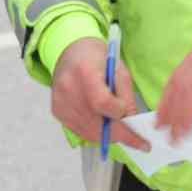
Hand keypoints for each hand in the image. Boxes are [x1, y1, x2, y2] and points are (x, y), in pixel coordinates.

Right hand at [50, 37, 149, 151]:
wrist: (72, 52)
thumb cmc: (97, 59)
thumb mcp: (120, 71)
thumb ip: (127, 98)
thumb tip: (132, 125)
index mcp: (85, 70)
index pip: (102, 103)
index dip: (119, 115)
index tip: (133, 122)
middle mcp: (68, 87)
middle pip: (96, 123)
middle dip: (119, 133)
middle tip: (135, 138)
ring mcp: (60, 101)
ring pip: (89, 133)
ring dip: (108, 135)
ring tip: (118, 126)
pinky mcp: (57, 111)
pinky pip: (80, 132)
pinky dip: (95, 133)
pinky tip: (102, 122)